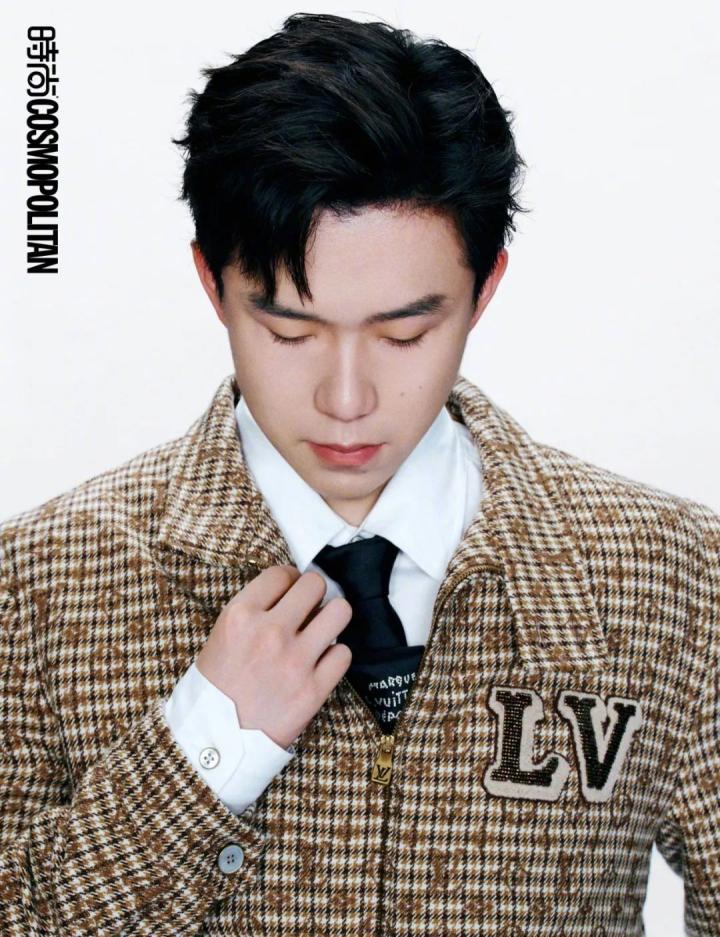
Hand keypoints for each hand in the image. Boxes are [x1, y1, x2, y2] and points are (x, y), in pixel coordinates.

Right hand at [195, 565, 352, 749]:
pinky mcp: (314, 689)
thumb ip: (255, 610)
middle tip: (309, 608)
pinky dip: (335, 656)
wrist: (215, 741)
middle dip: (313, 593)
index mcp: (241, 615)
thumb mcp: (222, 636)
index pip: (281, 573)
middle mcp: (270, 632)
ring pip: (340, 611)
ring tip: (321, 630)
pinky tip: (320, 662)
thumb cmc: (216, 688)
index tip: (290, 590)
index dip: (289, 579)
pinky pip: (343, 653)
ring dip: (332, 618)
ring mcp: (295, 660)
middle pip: (315, 584)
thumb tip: (292, 591)